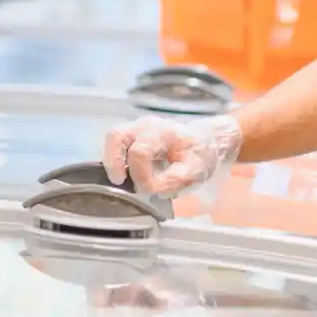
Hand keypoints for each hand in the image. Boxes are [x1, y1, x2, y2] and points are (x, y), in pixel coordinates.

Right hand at [101, 114, 241, 196]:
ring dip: (111, 161)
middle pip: (115, 137)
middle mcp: (145, 126)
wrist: (205, 141)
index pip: (140, 153)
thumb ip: (174, 180)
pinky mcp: (131, 136)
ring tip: (121, 180)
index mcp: (162, 132)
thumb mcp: (195, 170)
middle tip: (120, 183)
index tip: (149, 190)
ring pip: (111, 139)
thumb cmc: (200, 154)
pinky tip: (125, 175)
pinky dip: (115, 161)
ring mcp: (135, 129)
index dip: (140, 176)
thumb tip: (151, 190)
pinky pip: (115, 145)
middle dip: (114, 163)